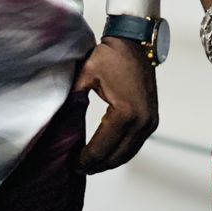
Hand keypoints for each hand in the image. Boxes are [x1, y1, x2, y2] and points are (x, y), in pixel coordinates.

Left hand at [73, 38, 157, 173]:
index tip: (72, 164)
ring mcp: (150, 122)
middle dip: (96, 165)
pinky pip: (135, 145)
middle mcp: (141, 121)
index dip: (85, 159)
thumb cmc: (111, 55)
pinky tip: (107, 154)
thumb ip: (73, 98)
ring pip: (127, 154)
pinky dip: (121, 152)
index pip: (102, 147)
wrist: (135, 42)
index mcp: (125, 112)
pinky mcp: (152, 120)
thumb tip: (59, 123)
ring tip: (90, 164)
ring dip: (109, 162)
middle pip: (115, 156)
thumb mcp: (87, 74)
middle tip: (78, 168)